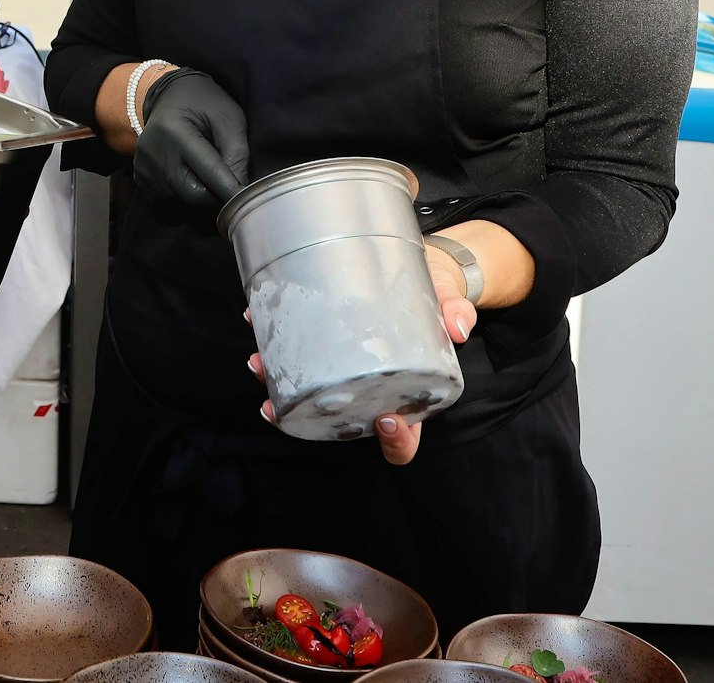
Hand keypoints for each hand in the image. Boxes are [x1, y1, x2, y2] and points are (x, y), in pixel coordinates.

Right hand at [133, 68, 248, 209]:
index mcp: (175, 131)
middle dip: (215, 195)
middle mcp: (154, 152)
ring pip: (181, 199)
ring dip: (200, 194)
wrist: (167, 95)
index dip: (231, 190)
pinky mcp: (140, 176)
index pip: (209, 172)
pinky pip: (168, 198)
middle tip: (228, 184)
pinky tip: (188, 172)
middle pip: (193, 194)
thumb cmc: (203, 103)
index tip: (247, 204)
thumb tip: (239, 191)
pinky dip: (183, 192)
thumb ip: (237, 153)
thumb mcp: (228, 117)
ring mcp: (143, 166)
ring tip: (206, 172)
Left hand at [247, 258, 476, 466]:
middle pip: (341, 421)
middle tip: (282, 403)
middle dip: (307, 416)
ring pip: (307, 392)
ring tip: (259, 363)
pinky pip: (296, 352)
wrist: (420, 272)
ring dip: (278, 381)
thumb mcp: (450, 301)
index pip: (403, 439)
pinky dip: (274, 340)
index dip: (395, 441)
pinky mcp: (324, 344)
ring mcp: (343, 370)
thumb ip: (457, 312)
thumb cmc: (436, 300)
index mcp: (406, 395)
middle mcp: (369, 391)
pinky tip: (256, 317)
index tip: (386, 420)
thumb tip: (458, 326)